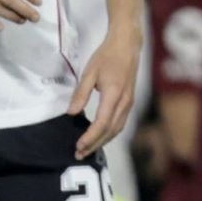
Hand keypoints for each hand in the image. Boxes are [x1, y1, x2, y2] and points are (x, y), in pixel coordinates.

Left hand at [69, 29, 140, 156]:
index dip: (90, 137)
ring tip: (87, 149)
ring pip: (117, 129)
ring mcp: (129, 103)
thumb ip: (80, 94)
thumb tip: (71, 113)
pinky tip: (99, 136)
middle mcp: (125, 103)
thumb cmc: (106, 56)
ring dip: (102, 141)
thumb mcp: (89, 73)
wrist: (127, 46)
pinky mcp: (129, 102)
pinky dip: (109, 133)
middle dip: (95, 144)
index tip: (78, 146)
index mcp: (114, 95)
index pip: (102, 123)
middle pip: (110, 130)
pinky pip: (120, 123)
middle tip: (79, 154)